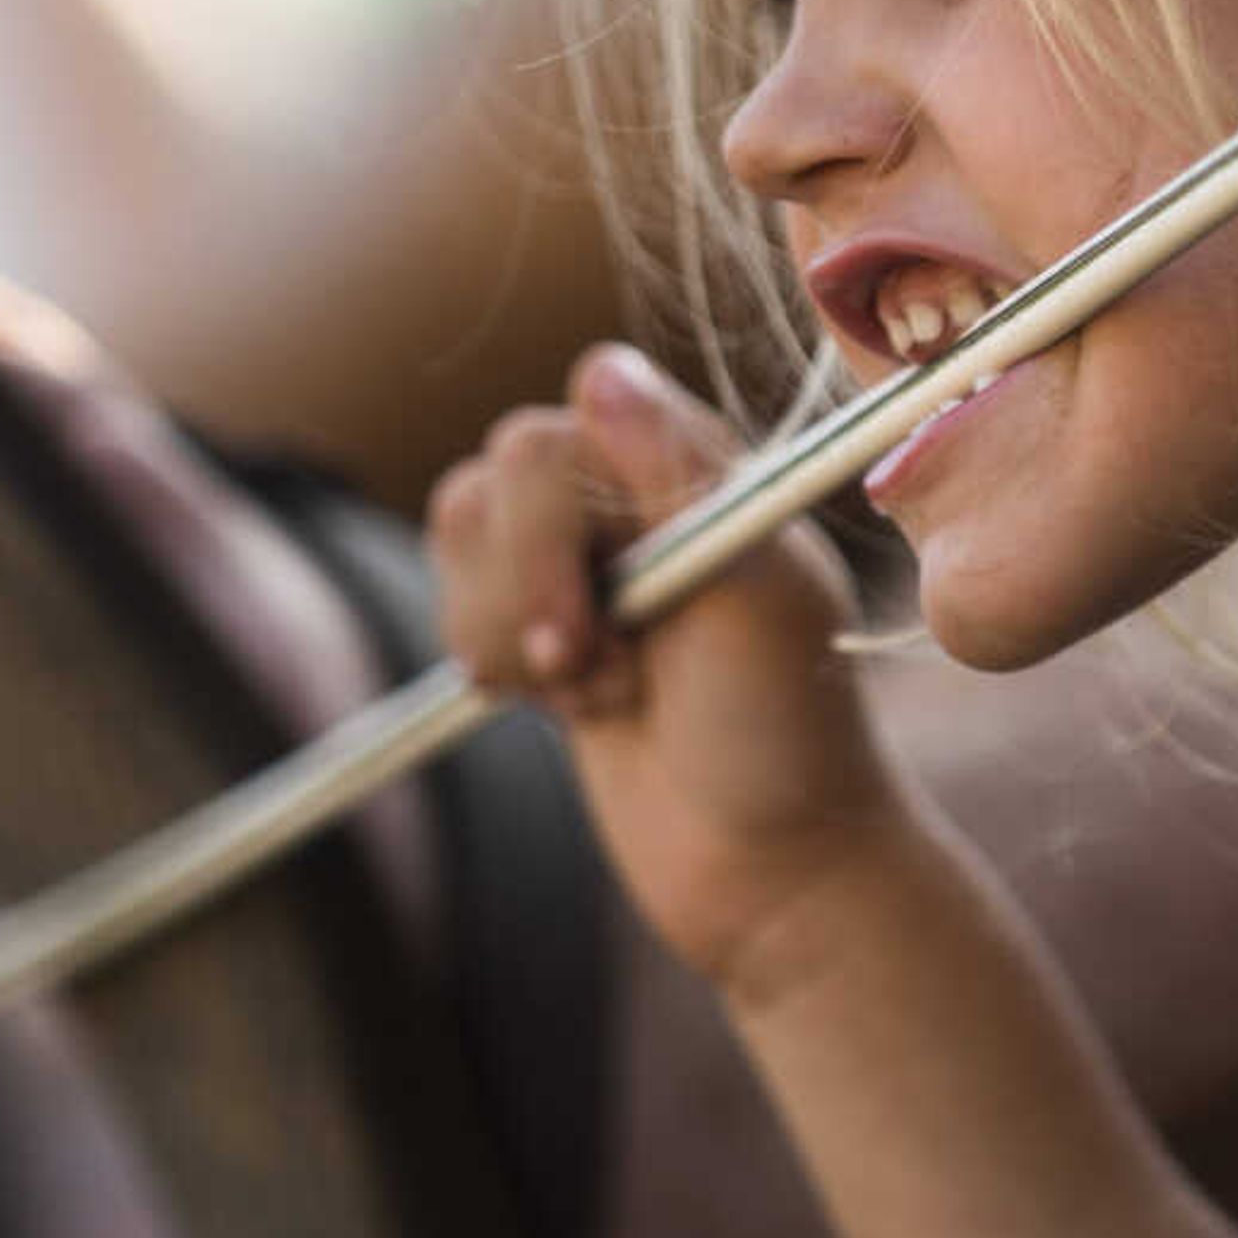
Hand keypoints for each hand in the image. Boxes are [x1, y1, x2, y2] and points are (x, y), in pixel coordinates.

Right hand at [428, 343, 901, 989]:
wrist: (765, 866)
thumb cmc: (786, 731)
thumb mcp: (757, 598)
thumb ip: (679, 478)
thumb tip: (597, 372)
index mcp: (703, 465)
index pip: (579, 411)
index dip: (564, 513)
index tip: (611, 607)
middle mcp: (635, 492)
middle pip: (502, 470)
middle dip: (533, 587)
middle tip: (604, 669)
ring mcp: (578, 558)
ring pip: (459, 527)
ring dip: (513, 632)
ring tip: (605, 690)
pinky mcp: (531, 623)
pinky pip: (451, 597)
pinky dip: (495, 662)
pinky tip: (575, 705)